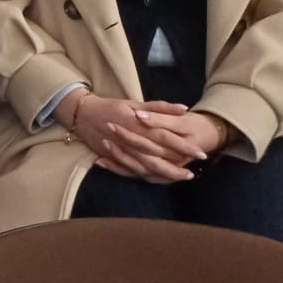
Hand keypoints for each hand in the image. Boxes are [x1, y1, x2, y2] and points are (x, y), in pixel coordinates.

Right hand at [66, 93, 194, 183]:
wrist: (82, 114)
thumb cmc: (111, 106)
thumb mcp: (134, 103)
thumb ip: (159, 107)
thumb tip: (184, 109)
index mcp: (138, 124)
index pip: (166, 137)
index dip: (184, 146)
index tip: (200, 153)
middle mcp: (131, 140)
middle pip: (158, 158)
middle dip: (177, 167)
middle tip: (193, 173)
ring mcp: (122, 151)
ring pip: (147, 168)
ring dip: (165, 174)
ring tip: (181, 177)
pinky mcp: (114, 159)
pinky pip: (133, 171)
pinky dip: (147, 176)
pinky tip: (160, 179)